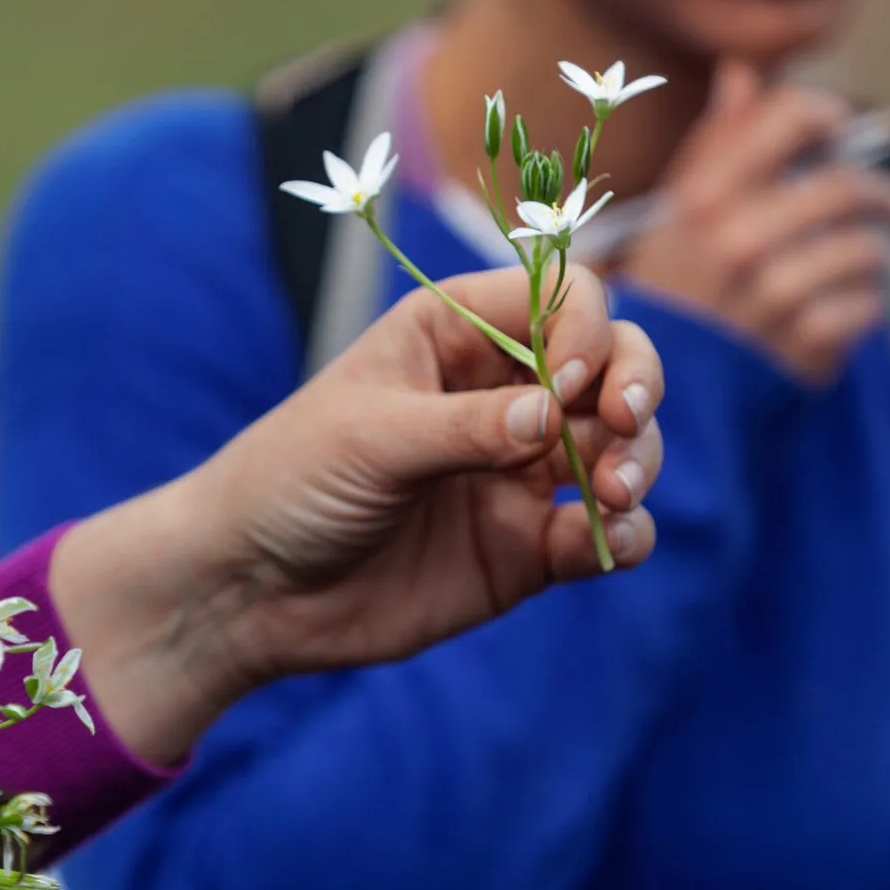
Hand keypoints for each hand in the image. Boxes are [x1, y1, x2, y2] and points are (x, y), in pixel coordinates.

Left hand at [51, 264, 662, 763]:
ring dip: (638, 461)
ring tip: (611, 493)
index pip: (560, 300)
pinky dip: (625, 534)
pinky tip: (610, 542)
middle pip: (609, 365)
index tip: (562, 382)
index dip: (582, 331)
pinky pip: (602, 532)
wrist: (251, 589)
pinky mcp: (525, 547)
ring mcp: (517, 472)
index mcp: (455, 335)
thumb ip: (467, 427)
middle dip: (634, 384)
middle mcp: (500, 395)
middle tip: (619, 424)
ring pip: (619, 447)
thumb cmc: (291, 480)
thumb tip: (555, 413)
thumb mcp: (371, 438)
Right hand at [625, 60, 889, 383]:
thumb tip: (742, 71)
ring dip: (870, 257)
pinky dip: (861, 310)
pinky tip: (838, 313)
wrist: (650, 388)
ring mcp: (768, 298)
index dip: (827, 117)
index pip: (791, 116)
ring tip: (855, 266)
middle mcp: (734, 242)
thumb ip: (714, 144)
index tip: (837, 133)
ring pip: (867, 251)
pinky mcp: (797, 349)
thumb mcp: (673, 215)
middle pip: (846, 187)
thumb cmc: (673, 289)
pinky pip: (867, 308)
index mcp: (701, 199)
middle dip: (880, 194)